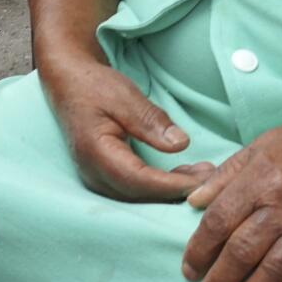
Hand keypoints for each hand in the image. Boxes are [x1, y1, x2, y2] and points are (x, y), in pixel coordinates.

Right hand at [39, 53, 214, 201]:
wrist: (69, 84)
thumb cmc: (94, 87)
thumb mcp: (124, 96)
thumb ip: (150, 121)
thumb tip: (180, 144)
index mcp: (96, 154)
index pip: (138, 180)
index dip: (172, 185)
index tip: (204, 179)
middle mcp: (94, 174)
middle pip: (140, 195)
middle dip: (177, 190)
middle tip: (213, 176)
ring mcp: (98, 179)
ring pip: (139, 196)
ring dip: (172, 189)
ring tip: (204, 173)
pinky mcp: (106, 177)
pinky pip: (136, 190)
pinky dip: (161, 185)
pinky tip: (185, 175)